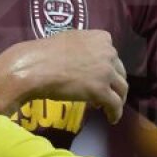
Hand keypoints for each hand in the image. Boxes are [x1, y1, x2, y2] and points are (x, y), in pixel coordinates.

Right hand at [7, 30, 128, 122]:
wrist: (35, 67)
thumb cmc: (45, 53)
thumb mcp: (70, 40)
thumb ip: (83, 47)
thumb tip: (83, 58)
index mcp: (101, 38)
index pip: (112, 55)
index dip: (108, 68)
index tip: (101, 76)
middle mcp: (108, 52)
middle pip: (119, 72)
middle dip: (114, 83)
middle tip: (107, 92)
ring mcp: (106, 72)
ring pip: (121, 89)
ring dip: (118, 99)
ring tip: (111, 108)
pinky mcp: (101, 91)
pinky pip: (115, 105)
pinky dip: (115, 113)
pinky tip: (111, 119)